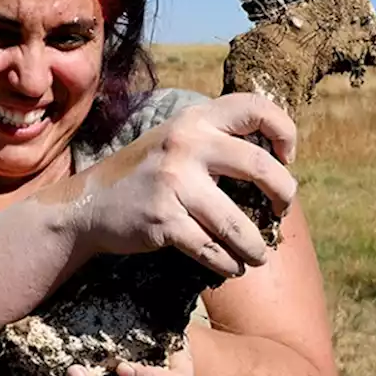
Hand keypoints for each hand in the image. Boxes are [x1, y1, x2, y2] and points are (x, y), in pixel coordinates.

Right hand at [72, 93, 297, 277]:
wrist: (88, 205)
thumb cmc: (145, 175)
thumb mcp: (176, 139)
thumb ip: (216, 140)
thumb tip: (277, 165)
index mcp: (195, 119)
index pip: (255, 108)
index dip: (284, 131)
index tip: (287, 157)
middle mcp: (187, 144)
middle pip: (261, 167)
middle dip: (284, 195)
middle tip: (281, 211)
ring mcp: (174, 183)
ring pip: (238, 225)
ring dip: (256, 248)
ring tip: (258, 256)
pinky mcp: (164, 221)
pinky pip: (212, 250)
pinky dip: (228, 264)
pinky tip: (231, 266)